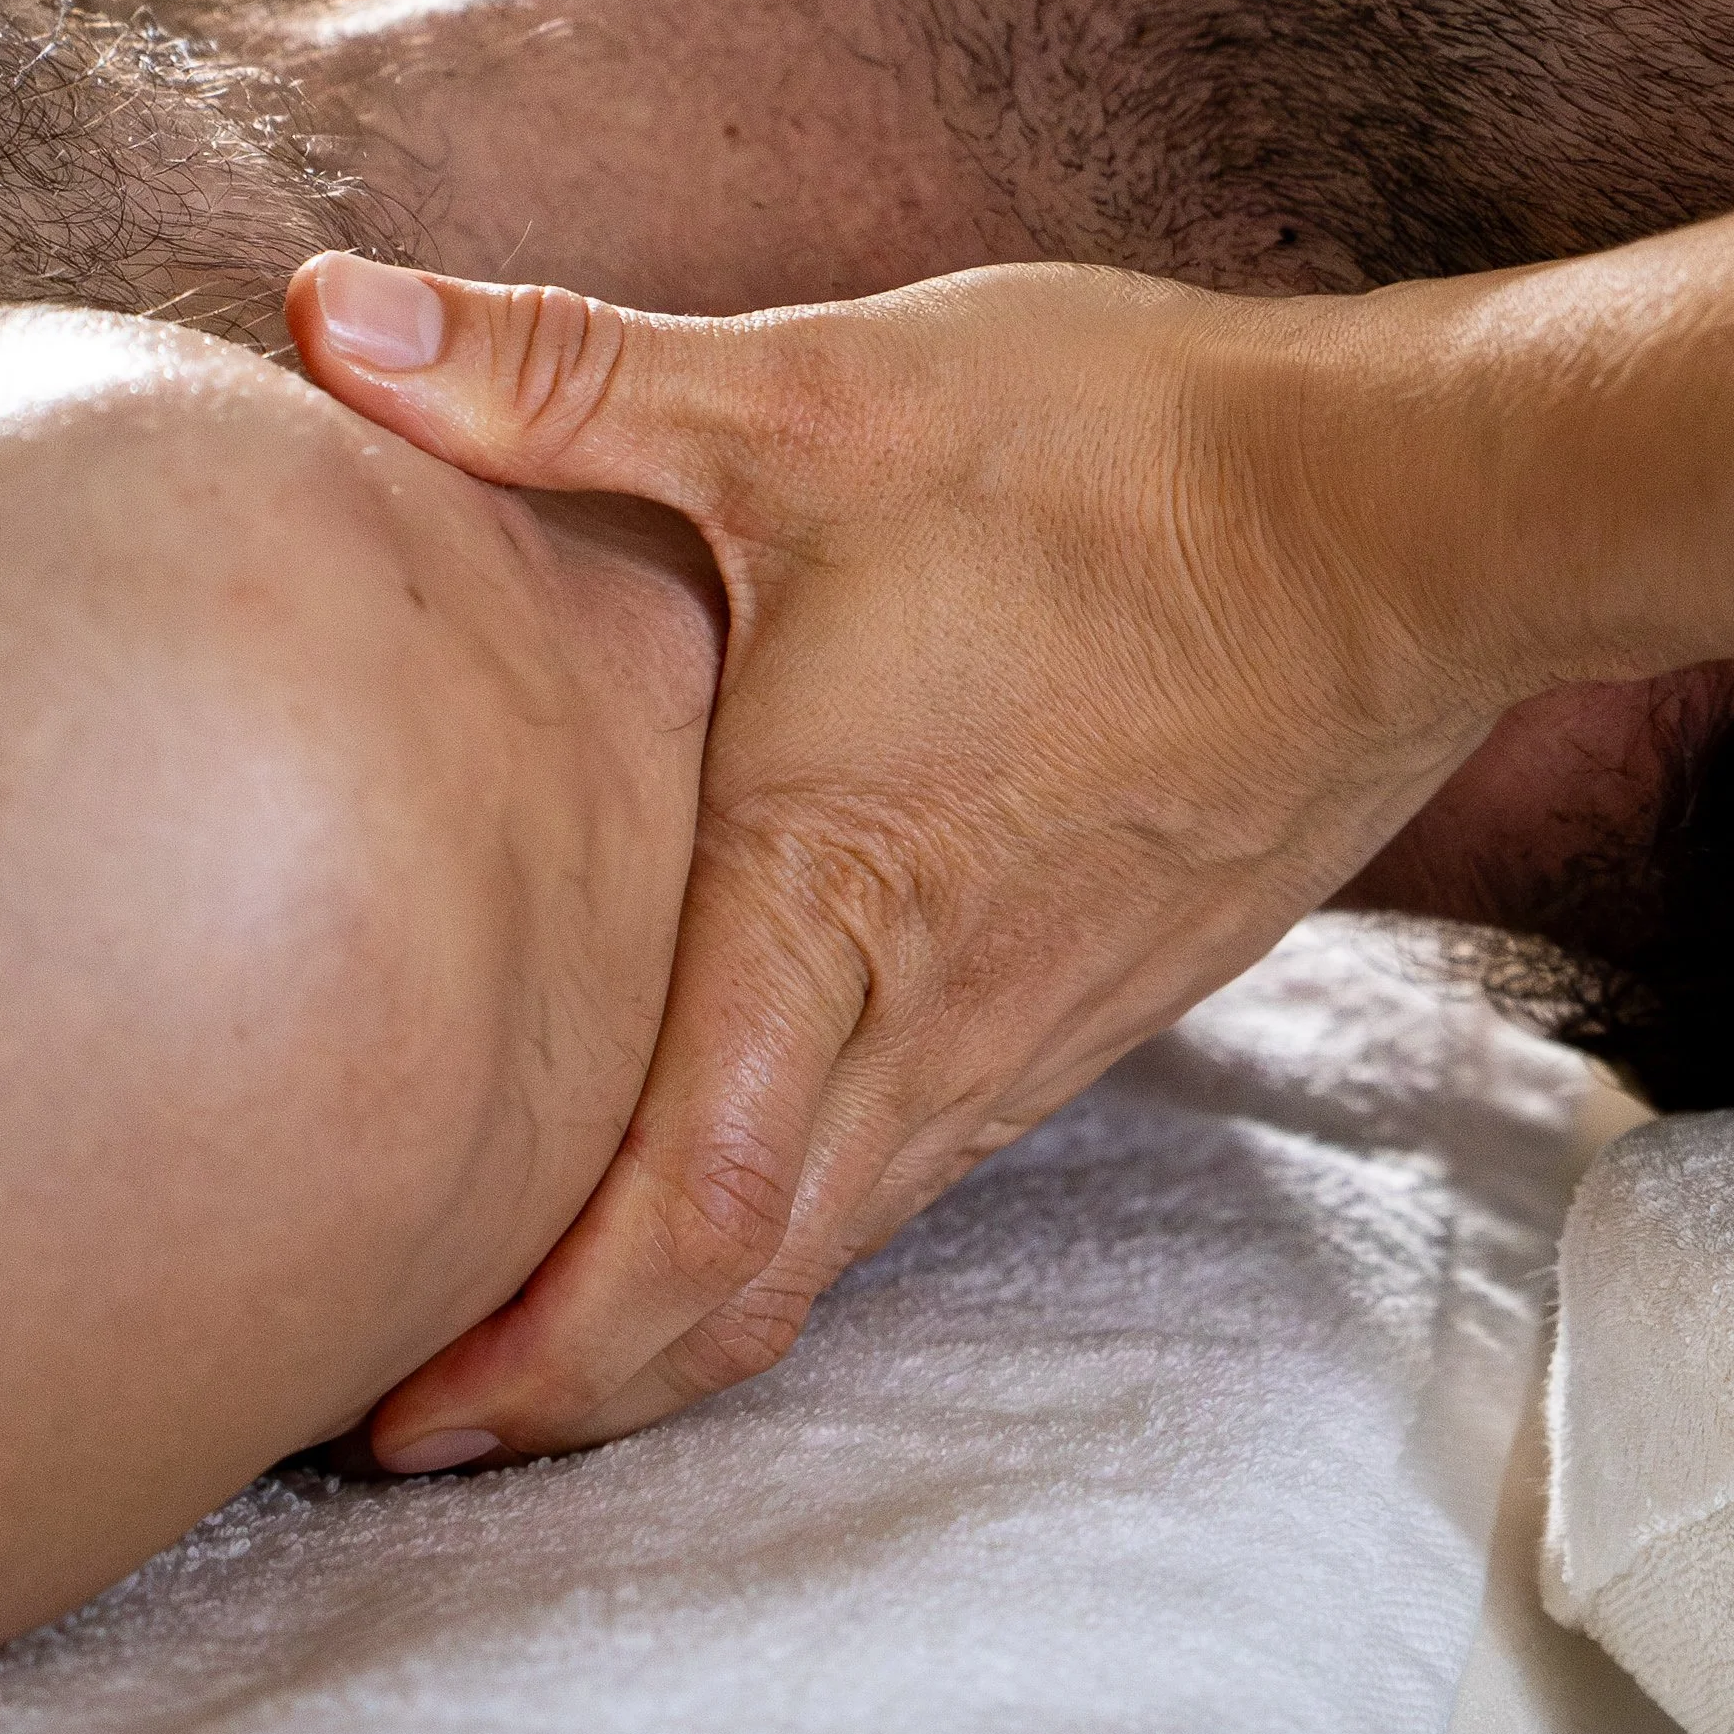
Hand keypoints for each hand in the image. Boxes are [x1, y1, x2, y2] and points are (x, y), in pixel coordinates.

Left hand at [285, 255, 1498, 1464]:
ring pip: (840, 1239)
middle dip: (575, 1385)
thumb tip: (325, 311)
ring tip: (554, 1327)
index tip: (391, 1409)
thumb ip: (558, 373)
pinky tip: (755, 1160)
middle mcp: (940, 1015)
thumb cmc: (1119, 464)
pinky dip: (803, 1219)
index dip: (530, 1351)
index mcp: (834, 904)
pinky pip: (924, 1163)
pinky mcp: (1106, 991)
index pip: (675, 1220)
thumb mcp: (816, 394)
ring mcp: (1039, 1022)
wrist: (1408, 523)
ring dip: (688, 1314)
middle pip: (743, 1288)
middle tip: (422, 1422)